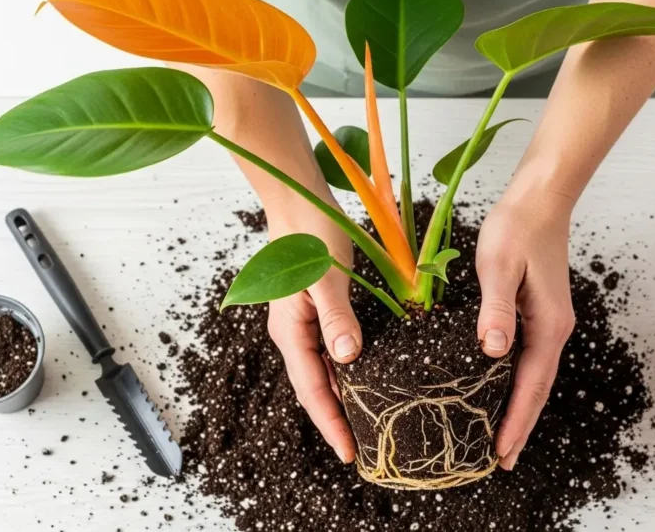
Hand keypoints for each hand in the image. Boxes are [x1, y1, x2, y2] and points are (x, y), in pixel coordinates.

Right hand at [264, 189, 361, 463]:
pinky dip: (344, 374)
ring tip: (363, 427)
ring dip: (340, 401)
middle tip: (360, 452)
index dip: (330, 422)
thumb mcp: (327, 276)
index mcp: (290, 330)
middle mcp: (293, 333)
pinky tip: (364, 381)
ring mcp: (302, 324)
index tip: (348, 453)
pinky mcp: (314, 312)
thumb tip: (348, 359)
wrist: (298, 201)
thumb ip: (337, 317)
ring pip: (321, 373)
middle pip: (314, 388)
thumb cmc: (311, 232)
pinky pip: (328, 354)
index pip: (312, 389)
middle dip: (334, 421)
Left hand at [475, 187, 575, 470]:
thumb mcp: (499, 265)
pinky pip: (528, 359)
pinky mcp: (538, 312)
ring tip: (499, 438)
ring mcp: (548, 322)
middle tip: (500, 462)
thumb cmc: (517, 227)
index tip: (501, 453)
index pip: (530, 385)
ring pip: (533, 376)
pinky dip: (516, 384)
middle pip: (536, 389)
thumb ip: (495, 309)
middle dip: (520, 426)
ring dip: (518, 408)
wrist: (540, 199)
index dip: (516, 421)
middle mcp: (553, 329)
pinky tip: (499, 391)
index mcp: (547, 324)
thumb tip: (493, 352)